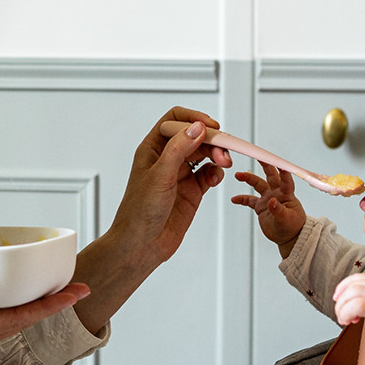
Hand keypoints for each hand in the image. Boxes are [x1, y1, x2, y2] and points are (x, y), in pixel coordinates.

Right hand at [0, 269, 88, 364]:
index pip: (20, 318)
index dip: (50, 304)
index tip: (75, 292)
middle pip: (24, 319)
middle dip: (52, 303)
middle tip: (78, 285)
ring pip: (14, 320)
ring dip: (37, 305)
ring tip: (58, 288)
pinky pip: (0, 319)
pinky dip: (17, 306)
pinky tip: (20, 294)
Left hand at [71, 107, 231, 332]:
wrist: (142, 245)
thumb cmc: (140, 211)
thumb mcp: (160, 176)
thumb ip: (178, 149)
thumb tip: (197, 127)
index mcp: (153, 148)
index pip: (174, 120)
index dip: (193, 119)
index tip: (210, 127)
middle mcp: (167, 158)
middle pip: (195, 136)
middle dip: (211, 139)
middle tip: (224, 150)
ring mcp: (181, 174)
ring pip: (205, 153)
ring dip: (217, 154)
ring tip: (225, 163)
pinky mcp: (192, 191)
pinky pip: (210, 173)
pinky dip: (216, 172)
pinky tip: (216, 178)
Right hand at [231, 163, 305, 256]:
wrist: (288, 237)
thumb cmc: (293, 227)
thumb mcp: (287, 220)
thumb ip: (279, 210)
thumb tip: (272, 201)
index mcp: (287, 195)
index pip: (286, 180)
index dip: (283, 172)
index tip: (279, 164)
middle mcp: (277, 193)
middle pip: (271, 175)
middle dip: (265, 165)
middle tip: (258, 156)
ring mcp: (268, 198)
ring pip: (258, 184)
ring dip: (249, 178)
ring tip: (238, 175)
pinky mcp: (261, 206)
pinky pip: (249, 200)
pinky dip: (242, 199)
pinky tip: (234, 199)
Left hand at [332, 274, 364, 361]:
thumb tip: (346, 299)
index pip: (356, 278)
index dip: (342, 287)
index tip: (336, 298)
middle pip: (351, 287)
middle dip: (341, 302)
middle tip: (342, 315)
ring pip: (350, 295)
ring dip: (342, 309)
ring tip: (346, 320)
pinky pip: (354, 306)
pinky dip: (346, 314)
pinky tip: (350, 321)